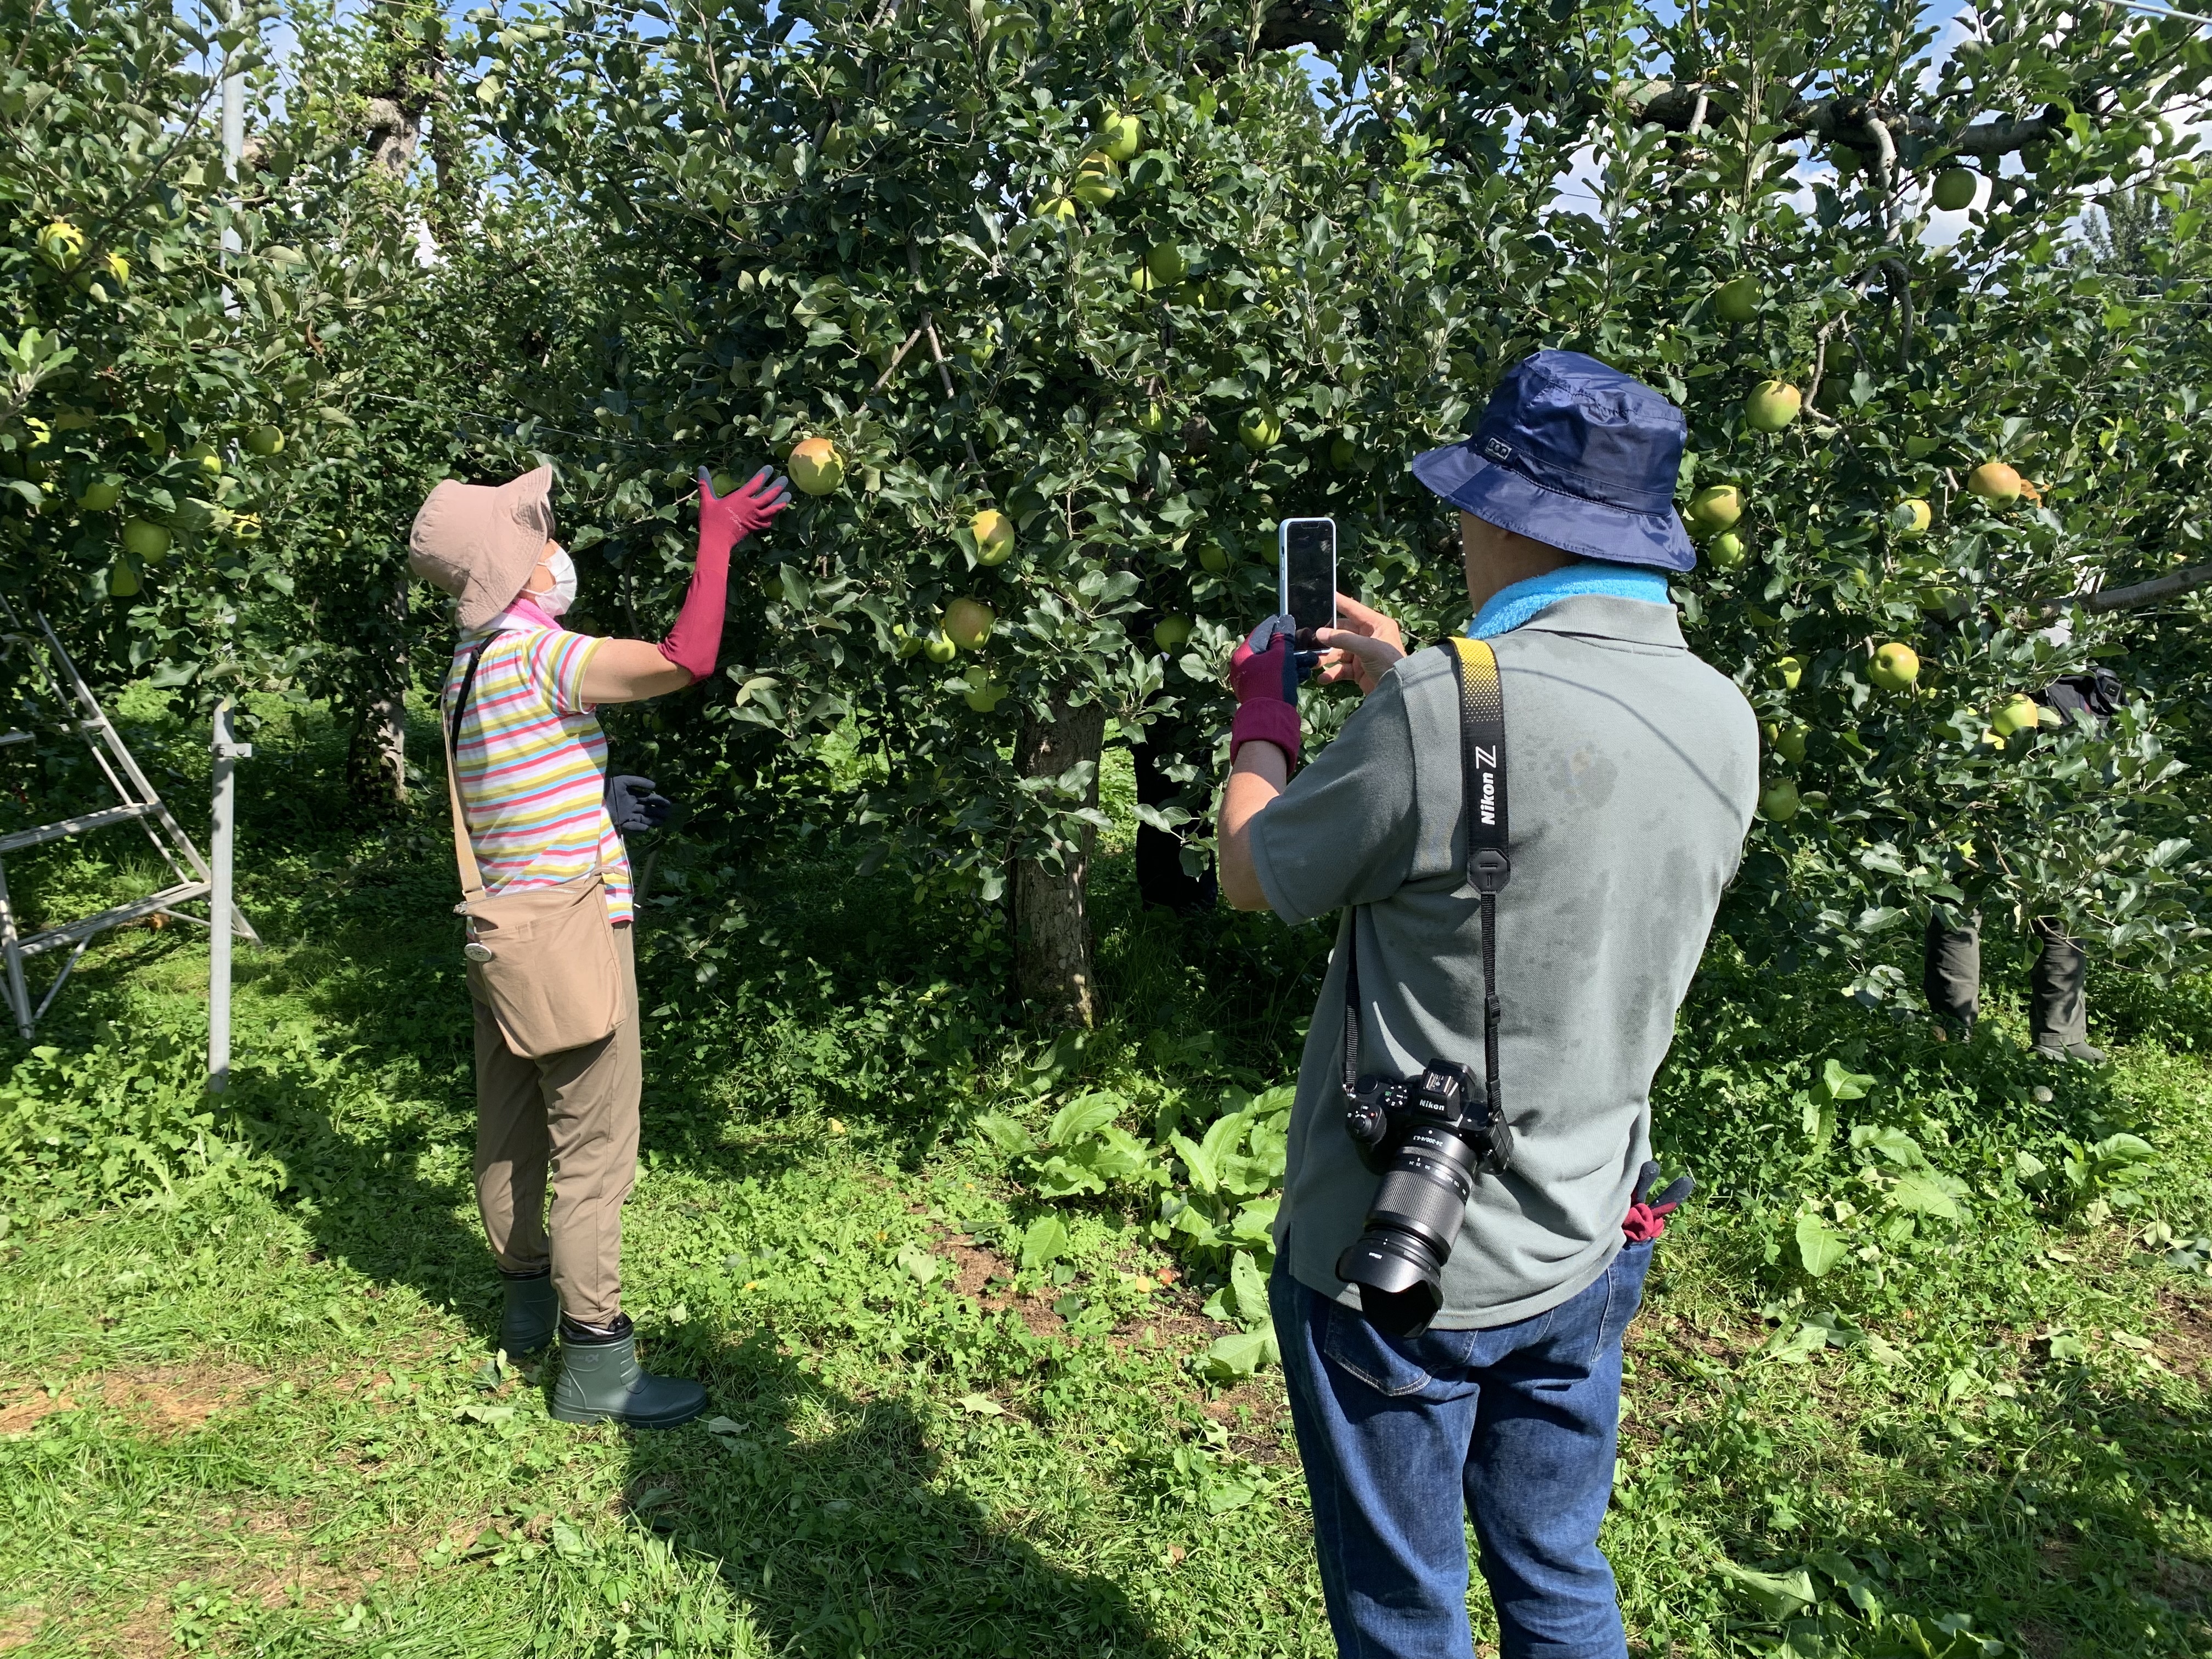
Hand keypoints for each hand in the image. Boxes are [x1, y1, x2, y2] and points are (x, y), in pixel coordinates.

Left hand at [605, 774, 672, 834]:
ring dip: (652, 820)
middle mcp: (631, 806)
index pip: (648, 799)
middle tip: (668, 814)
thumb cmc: (607, 787)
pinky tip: (646, 827)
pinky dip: (639, 827)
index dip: (658, 801)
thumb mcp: (623, 781)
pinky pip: (632, 826)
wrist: (593, 797)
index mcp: (632, 795)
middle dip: (658, 812)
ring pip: (643, 818)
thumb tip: (654, 786)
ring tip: (662, 822)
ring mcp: (626, 814)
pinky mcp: (620, 822)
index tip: (668, 804)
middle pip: (648, 809)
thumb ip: (638, 781)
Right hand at [697, 465, 791, 557]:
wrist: (717, 541)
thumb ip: (705, 484)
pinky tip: (776, 513)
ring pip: (772, 509)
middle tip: (785, 479)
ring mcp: (755, 518)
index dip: (763, 475)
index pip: (755, 483)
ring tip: (789, 495)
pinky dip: (773, 516)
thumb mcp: (706, 500)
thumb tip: (701, 468)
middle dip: (778, 486)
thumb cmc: (711, 520)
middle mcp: (751, 507)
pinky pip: (768, 521)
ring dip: (781, 501)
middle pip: (769, 495)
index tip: (770, 469)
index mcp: (740, 498)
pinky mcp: (755, 527)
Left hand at [1228, 613, 1301, 764]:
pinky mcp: (1262, 691)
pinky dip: (1288, 673)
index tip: (1288, 619)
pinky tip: (1304, 673)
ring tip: (1311, 659)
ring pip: (1275, 665)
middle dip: (1290, 647)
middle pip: (1269, 650)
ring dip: (1293, 661)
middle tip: (1304, 642)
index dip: (1276, 625)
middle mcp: (1244, 667)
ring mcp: (1252, 680)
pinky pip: (1275, 677)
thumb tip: (1285, 621)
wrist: (1271, 718)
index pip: (1260, 633)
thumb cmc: (1273, 683)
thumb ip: (1283, 638)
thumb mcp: (1281, 657)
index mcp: (1244, 655)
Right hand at [1313, 592, 1405, 694]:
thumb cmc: (1389, 663)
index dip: (1339, 602)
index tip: (1324, 594)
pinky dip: (1332, 673)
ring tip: (1314, 662)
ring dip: (1326, 657)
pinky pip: (1341, 669)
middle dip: (1327, 638)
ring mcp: (1363, 654)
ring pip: (1339, 651)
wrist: (1399, 692)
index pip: (1354, 609)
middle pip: (1342, 632)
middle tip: (1310, 640)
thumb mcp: (1368, 648)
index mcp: (1376, 624)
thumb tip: (1320, 633)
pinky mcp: (1358, 670)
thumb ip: (1343, 639)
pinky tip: (1323, 678)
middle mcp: (1369, 637)